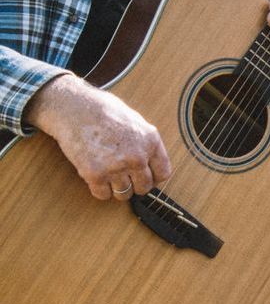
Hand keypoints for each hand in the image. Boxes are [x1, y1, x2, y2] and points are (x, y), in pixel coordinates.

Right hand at [24, 74, 170, 200]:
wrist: (73, 108)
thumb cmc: (102, 111)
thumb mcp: (136, 121)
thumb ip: (146, 143)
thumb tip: (151, 163)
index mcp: (151, 141)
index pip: (163, 173)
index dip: (153, 178)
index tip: (145, 177)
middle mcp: (137, 156)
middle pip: (144, 187)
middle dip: (135, 185)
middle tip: (124, 177)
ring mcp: (117, 167)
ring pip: (124, 194)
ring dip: (116, 188)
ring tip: (108, 175)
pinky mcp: (95, 174)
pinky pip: (103, 195)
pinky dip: (99, 190)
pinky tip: (96, 177)